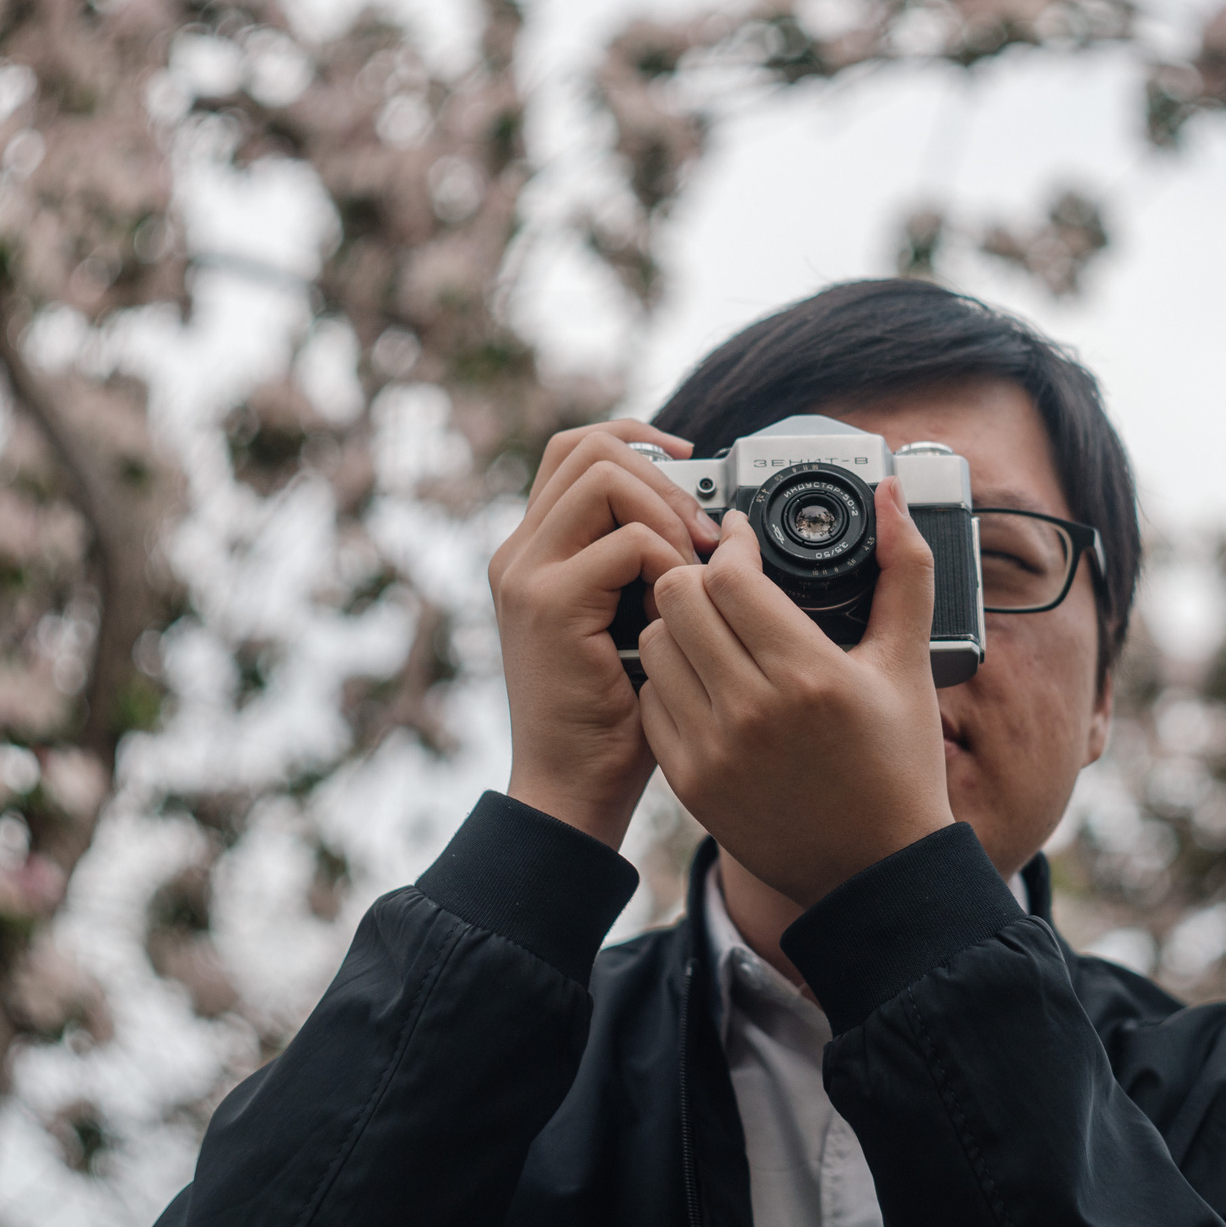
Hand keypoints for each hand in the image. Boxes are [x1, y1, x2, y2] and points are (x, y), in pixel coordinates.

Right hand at [491, 420, 721, 847]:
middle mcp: (519, 552)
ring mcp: (526, 573)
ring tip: (692, 566)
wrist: (575, 788)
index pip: (575, 448)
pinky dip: (670, 562)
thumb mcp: (631, 620)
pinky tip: (681, 605)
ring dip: (667, 512)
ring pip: (604, 476)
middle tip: (704, 531)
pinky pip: (627, 542)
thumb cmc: (617, 715)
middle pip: (588, 447)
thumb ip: (645, 564)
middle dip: (662, 475)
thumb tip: (706, 513)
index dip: (636, 437)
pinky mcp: (548, 603)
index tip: (690, 464)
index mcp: (535, 550)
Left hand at [636, 478, 954, 907]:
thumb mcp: (909, 662)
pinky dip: (671, 677)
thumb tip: (894, 496)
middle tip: (721, 576)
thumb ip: (906, 569)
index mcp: (808, 674)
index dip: (730, 544)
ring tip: (712, 624)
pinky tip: (705, 677)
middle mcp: (753, 712)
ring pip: (654, 644)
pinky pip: (652, 698)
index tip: (743, 538)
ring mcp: (713, 750)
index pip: (727, 576)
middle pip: (677, 599)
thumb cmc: (899, 764)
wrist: (875, 872)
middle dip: (697, 575)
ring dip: (677, 623)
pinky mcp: (689, 780)